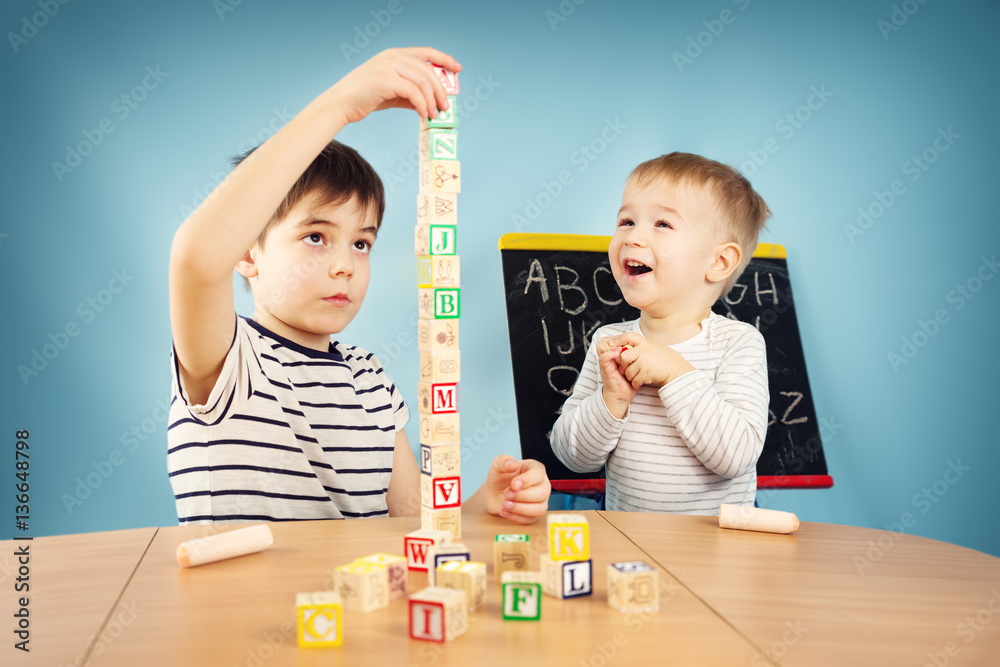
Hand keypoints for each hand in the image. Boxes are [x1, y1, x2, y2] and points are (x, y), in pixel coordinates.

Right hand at [324, 47, 461, 125]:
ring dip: (433, 100)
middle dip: (441, 89)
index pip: (426, 52)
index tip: (457, 68)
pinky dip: (422, 105)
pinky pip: (413, 92)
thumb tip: (431, 103)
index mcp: (395, 54)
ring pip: (423, 81)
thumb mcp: (392, 92)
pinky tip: (424, 115)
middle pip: (428, 70)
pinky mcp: (385, 81)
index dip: (444, 59)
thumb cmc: (365, 97)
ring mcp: (388, 66)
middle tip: (446, 106)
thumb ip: (411, 93)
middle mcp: (393, 56)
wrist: (341, 104)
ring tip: (435, 114)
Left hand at [484, 456, 549, 524]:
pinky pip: (530, 519)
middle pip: (542, 493)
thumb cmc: (500, 477)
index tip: (513, 484)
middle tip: (506, 494)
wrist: (494, 492)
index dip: (527, 480)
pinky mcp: (534, 514)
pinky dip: (516, 517)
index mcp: (536, 469)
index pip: (538, 474)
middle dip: (522, 496)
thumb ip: (503, 461)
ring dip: (520, 508)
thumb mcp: (498, 465)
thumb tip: (512, 464)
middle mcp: (542, 485)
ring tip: (505, 504)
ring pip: (540, 509)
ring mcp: (540, 501)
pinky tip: (505, 511)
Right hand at [595, 336, 637, 417]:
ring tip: (622, 347)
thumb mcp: (633, 365)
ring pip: (602, 346)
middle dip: (616, 339)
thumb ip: (634, 356)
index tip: (631, 339)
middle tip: (625, 341)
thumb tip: (644, 345)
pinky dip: (609, 354)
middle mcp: (608, 357)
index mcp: (614, 354)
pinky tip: (618, 353)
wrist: (623, 395)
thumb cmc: (629, 381)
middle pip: (606, 340)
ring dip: (612, 345)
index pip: (612, 338)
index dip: (620, 336)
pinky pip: (603, 358)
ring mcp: (605, 362)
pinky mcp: (605, 369)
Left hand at [610, 332, 694, 389]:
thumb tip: (629, 345)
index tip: (612, 344)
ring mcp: (644, 362)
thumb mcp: (655, 347)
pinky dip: (636, 383)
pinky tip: (640, 382)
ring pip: (628, 371)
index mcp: (646, 343)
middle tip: (626, 368)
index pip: (629, 336)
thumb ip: (643, 346)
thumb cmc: (668, 360)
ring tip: (637, 376)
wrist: (678, 371)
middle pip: (624, 356)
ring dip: (630, 376)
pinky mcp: (646, 373)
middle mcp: (644, 351)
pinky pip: (634, 379)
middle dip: (623, 364)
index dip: (619, 339)